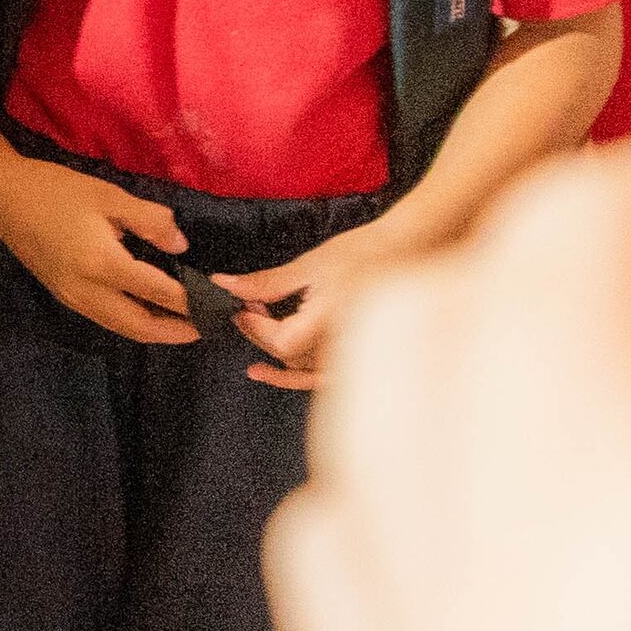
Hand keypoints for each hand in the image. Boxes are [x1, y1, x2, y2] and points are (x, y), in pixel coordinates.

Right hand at [0, 153, 198, 342]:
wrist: (0, 196)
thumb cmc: (55, 190)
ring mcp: (73, 297)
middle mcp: (88, 291)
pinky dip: (133, 323)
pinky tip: (146, 312)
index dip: (194, 302)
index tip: (221, 304)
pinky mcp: (64, 295)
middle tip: (208, 326)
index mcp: (103, 264)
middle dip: (178, 331)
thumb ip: (150, 221)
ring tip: (184, 326)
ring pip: (122, 328)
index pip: (160, 293)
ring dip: (155, 332)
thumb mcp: (108, 196)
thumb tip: (181, 245)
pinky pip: (106, 319)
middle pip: (141, 326)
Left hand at [219, 217, 408, 390]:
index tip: (241, 305)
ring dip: (273, 349)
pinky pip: (319, 379)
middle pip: (287, 355)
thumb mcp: (308, 265)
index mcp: (333, 318)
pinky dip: (291, 378)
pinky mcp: (356, 357)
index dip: (254, 325)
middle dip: (259, 330)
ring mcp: (353, 354)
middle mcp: (345, 343)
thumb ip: (266, 282)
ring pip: (300, 369)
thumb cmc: (363, 253)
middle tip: (247, 304)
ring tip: (260, 320)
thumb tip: (226, 284)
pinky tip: (264, 371)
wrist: (405, 252)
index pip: (281, 341)